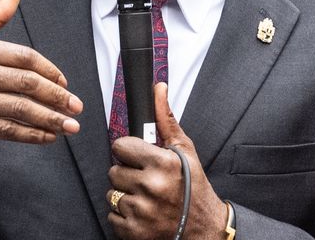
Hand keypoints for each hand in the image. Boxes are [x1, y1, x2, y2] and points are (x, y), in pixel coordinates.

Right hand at [0, 0, 81, 174]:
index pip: (22, 56)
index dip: (49, 70)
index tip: (64, 82)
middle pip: (25, 82)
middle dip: (56, 96)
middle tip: (76, 105)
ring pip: (19, 109)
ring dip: (50, 119)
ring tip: (71, 125)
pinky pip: (6, 130)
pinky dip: (31, 135)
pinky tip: (48, 137)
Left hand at [107, 83, 225, 239]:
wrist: (204, 228)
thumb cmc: (194, 187)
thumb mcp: (184, 150)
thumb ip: (165, 119)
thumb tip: (158, 88)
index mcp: (162, 164)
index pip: (120, 146)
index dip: (129, 152)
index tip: (139, 158)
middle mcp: (150, 187)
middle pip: (113, 171)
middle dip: (127, 174)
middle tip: (146, 180)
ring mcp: (141, 211)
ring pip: (111, 193)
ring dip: (125, 195)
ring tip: (145, 197)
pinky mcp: (133, 231)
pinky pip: (112, 216)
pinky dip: (124, 216)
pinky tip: (142, 213)